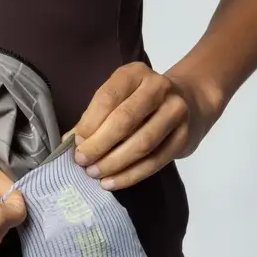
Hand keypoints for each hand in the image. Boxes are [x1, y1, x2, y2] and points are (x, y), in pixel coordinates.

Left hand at [72, 62, 222, 190]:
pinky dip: (130, 175)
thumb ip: (92, 119)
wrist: (190, 103)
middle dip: (99, 145)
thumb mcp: (117, 100)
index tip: (76, 144)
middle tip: (82, 162)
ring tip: (95, 174)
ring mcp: (175, 111)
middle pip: (125, 120)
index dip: (89, 124)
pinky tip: (112, 182)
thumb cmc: (140, 104)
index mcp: (134, 74)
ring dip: (114, 162)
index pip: (108, 97)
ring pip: (142, 143)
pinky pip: (154, 161)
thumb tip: (66, 144)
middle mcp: (158, 87)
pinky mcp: (183, 137)